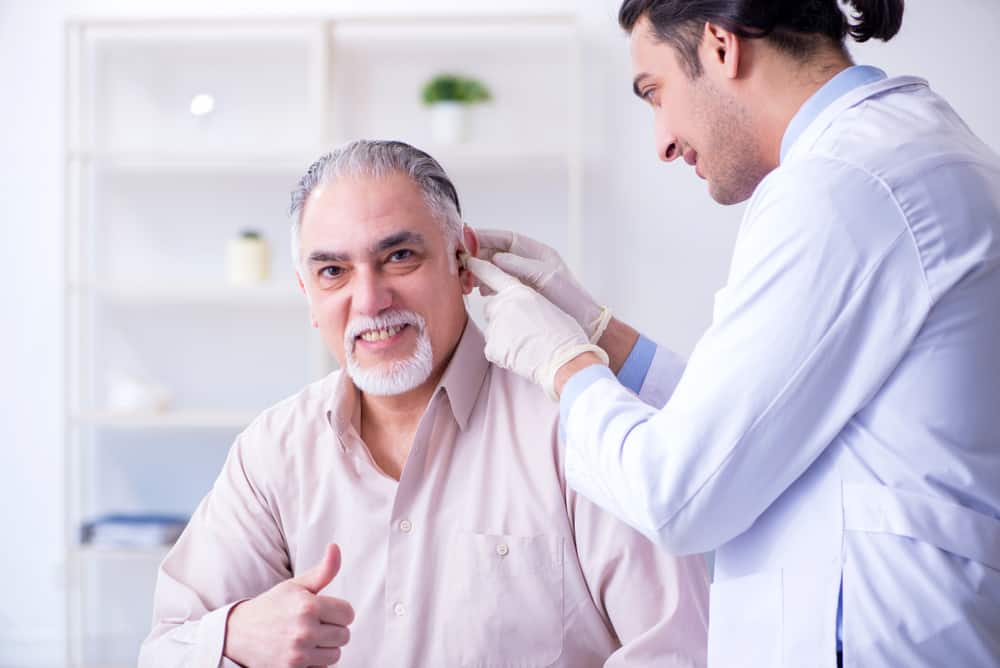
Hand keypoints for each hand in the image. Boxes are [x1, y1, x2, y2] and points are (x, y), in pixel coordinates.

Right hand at [223, 544, 353, 667]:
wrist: (238, 635)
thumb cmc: (271, 607)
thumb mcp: (295, 586)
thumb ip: (323, 571)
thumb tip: (336, 547)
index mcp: (307, 606)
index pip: (348, 614)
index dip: (339, 612)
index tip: (325, 611)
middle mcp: (304, 630)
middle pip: (344, 635)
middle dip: (332, 629)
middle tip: (313, 624)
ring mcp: (298, 653)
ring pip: (335, 654)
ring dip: (325, 648)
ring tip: (307, 638)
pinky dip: (315, 661)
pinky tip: (301, 651)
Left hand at [466, 257, 608, 397]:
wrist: (565, 361)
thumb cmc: (565, 335)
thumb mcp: (547, 306)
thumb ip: (528, 301)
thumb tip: (520, 308)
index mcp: (520, 291)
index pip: (493, 274)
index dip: (480, 267)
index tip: (469, 262)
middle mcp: (503, 305)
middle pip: (492, 307)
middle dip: (502, 315)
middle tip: (523, 329)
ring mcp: (495, 326)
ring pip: (493, 329)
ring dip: (504, 335)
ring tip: (527, 344)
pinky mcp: (491, 347)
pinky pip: (493, 348)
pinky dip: (503, 353)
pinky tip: (521, 356)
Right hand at [475, 230, 610, 342]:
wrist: (585, 325)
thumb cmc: (571, 299)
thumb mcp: (547, 277)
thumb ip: (521, 266)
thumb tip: (495, 257)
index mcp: (537, 253)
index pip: (506, 239)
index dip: (486, 237)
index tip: (467, 238)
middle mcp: (528, 264)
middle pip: (497, 253)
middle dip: (478, 255)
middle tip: (461, 261)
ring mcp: (523, 280)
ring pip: (495, 269)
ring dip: (480, 271)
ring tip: (469, 278)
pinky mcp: (520, 295)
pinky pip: (498, 285)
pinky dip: (487, 286)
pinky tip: (480, 291)